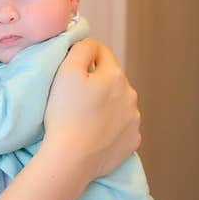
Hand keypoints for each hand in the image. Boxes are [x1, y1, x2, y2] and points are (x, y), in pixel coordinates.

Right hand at [44, 38, 140, 179]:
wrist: (72, 157)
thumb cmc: (65, 113)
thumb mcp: (66, 71)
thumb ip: (80, 49)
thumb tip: (89, 43)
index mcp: (114, 75)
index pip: (101, 52)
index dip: (85, 54)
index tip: (70, 65)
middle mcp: (130, 95)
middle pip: (111, 78)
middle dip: (96, 81)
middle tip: (73, 94)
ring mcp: (133, 119)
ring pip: (118, 102)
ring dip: (105, 103)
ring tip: (83, 115)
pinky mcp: (132, 140)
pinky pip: (121, 125)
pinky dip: (110, 125)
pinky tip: (93, 131)